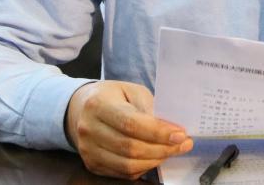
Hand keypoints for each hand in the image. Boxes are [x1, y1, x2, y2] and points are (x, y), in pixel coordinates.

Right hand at [65, 80, 193, 179]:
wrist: (81, 109)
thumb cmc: (112, 96)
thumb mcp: (131, 90)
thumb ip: (149, 107)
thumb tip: (171, 129)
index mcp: (98, 105)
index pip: (131, 123)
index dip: (158, 132)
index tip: (180, 134)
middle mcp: (89, 129)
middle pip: (130, 147)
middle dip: (162, 148)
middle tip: (182, 144)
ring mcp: (88, 150)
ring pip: (128, 165)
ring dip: (155, 160)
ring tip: (171, 151)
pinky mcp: (92, 164)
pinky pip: (123, 173)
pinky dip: (144, 168)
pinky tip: (155, 157)